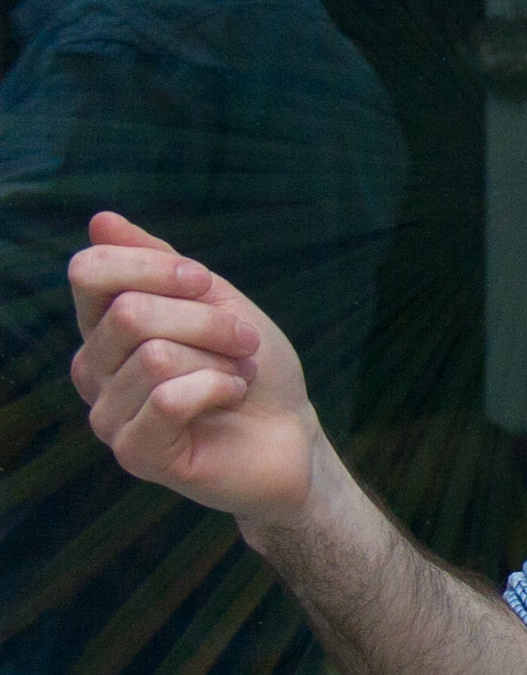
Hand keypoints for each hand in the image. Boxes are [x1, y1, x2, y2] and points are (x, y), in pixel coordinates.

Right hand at [68, 210, 319, 525]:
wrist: (290, 432)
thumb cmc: (251, 364)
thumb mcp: (211, 298)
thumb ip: (156, 260)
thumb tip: (100, 220)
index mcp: (102, 327)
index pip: (89, 272)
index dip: (153, 266)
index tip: (203, 281)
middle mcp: (92, 370)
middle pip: (130, 313)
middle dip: (206, 322)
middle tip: (243, 342)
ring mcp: (108, 416)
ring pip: (155, 356)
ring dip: (218, 359)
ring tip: (238, 375)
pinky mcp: (135, 454)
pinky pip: (169, 400)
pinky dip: (217, 389)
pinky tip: (229, 398)